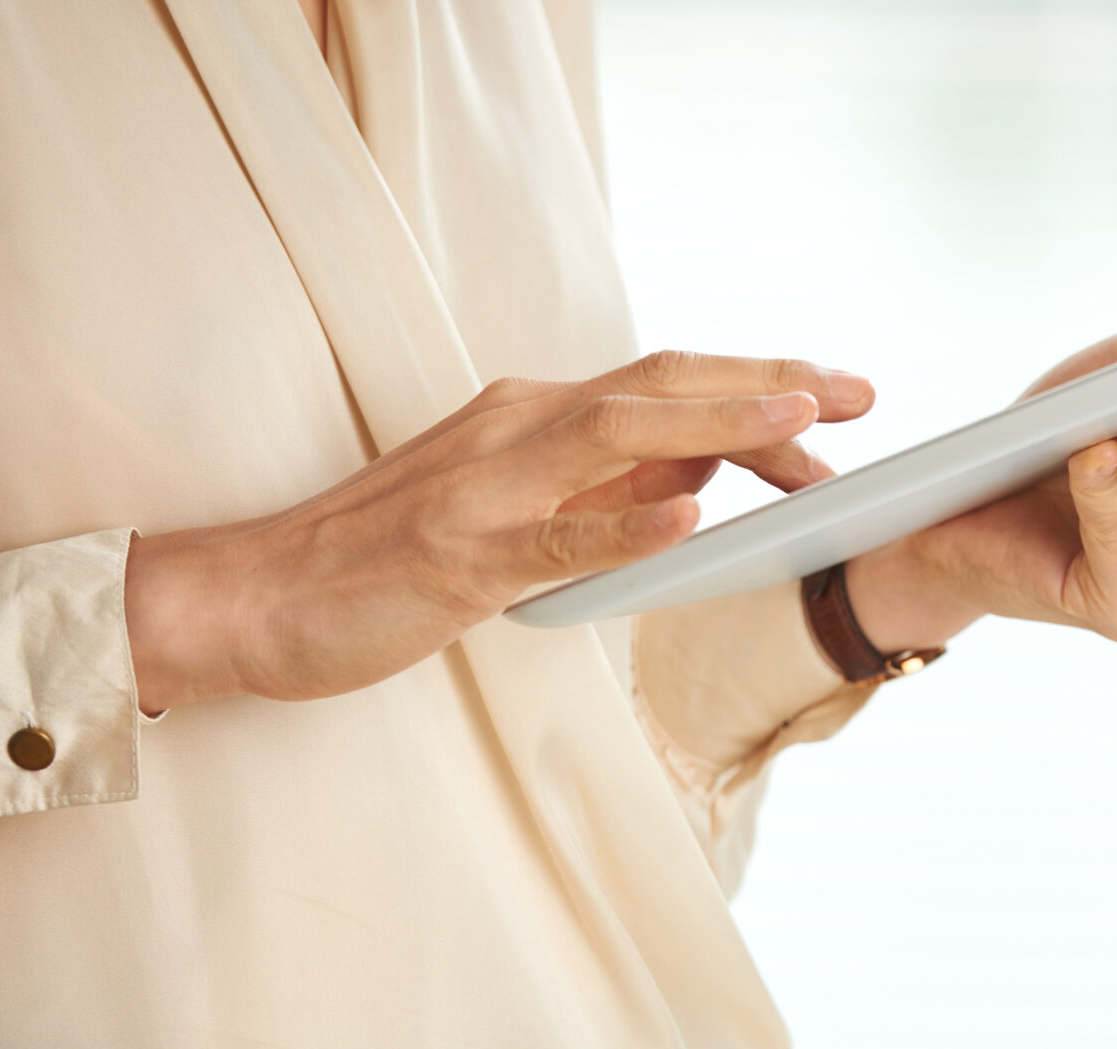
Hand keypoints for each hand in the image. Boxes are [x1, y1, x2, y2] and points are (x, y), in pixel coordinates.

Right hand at [124, 351, 871, 710]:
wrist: (256, 596)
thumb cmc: (387, 557)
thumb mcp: (515, 506)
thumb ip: (603, 484)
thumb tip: (705, 467)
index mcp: (533, 420)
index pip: (667, 385)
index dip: (759, 384)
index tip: (842, 397)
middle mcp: (517, 432)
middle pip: (661, 386)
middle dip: (768, 384)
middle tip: (860, 393)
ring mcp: (487, 491)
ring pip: (619, 438)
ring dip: (718, 423)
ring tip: (802, 422)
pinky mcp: (458, 558)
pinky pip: (556, 538)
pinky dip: (626, 523)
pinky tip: (690, 516)